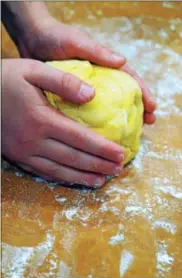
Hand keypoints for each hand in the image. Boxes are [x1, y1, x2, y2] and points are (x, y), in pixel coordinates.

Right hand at [2, 59, 124, 186]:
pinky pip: (45, 173)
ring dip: (84, 176)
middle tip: (119, 169)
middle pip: (74, 157)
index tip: (121, 153)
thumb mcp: (33, 70)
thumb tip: (92, 95)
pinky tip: (76, 180)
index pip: (81, 137)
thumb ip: (63, 82)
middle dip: (99, 164)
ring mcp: (25, 152)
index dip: (103, 148)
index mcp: (41, 118)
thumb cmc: (5, 80)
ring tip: (103, 180)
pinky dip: (64, 178)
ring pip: (61, 170)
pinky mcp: (18, 158)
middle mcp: (34, 140)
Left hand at [17, 16, 155, 123]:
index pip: (129, 79)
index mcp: (104, 65)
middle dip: (138, 108)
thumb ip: (97, 52)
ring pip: (108, 106)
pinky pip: (88, 112)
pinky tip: (100, 135)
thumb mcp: (77, 42)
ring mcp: (86, 90)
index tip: (152, 107)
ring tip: (132, 133)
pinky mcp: (72, 98)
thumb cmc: (56, 37)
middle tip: (149, 123)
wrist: (32, 41)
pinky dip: (97, 122)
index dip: (142, 92)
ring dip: (120, 118)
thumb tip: (122, 62)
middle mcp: (99, 79)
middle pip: (123, 95)